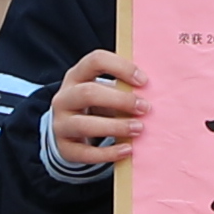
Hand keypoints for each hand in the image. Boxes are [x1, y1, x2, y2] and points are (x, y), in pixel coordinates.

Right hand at [44, 52, 144, 178]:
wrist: (70, 130)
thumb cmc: (96, 105)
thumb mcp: (105, 91)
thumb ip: (122, 89)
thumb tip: (153, 93)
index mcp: (76, 76)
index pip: (95, 61)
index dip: (120, 68)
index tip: (144, 81)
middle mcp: (64, 98)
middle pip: (88, 93)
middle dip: (120, 100)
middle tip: (145, 108)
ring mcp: (61, 123)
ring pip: (84, 125)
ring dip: (115, 127)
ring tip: (139, 129)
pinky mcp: (65, 148)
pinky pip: (85, 153)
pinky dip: (109, 153)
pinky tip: (127, 150)